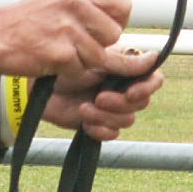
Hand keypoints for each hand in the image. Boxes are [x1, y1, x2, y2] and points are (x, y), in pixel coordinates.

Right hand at [0, 0, 131, 78]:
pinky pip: (81, 70)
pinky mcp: (61, 53)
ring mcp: (68, 29)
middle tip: (81, 43)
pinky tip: (54, 60)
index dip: (118, 21)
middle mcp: (75, 4)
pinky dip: (69, 71)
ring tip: (64, 51)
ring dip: (84, 60)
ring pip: (99, 55)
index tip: (105, 28)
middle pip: (114, 34)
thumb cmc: (26, 16)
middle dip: (101, 44)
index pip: (123, 5)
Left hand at [43, 51, 164, 140]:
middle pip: (142, 103)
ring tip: (84, 108)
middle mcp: (122, 87)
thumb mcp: (97, 60)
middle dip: (120, 103)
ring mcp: (111, 107)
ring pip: (127, 120)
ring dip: (105, 116)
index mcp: (125, 68)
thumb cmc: (65, 65)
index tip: (131, 92)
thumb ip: (125, 62)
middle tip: (98, 97)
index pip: (153, 79)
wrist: (38, 88)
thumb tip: (154, 57)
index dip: (147, 88)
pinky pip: (112, 134)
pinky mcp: (99, 123)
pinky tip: (84, 121)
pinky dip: (99, 129)